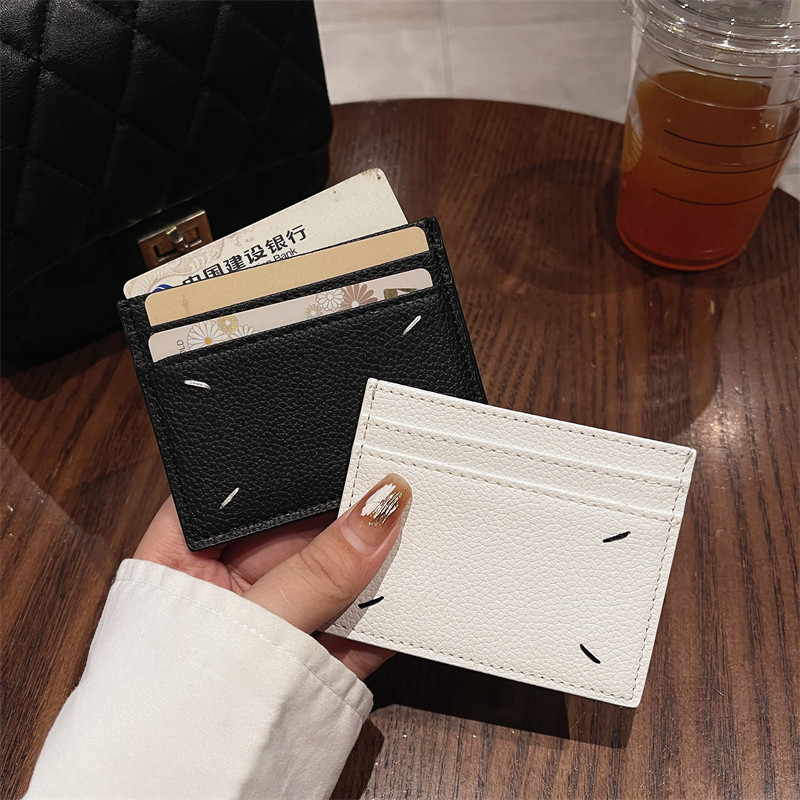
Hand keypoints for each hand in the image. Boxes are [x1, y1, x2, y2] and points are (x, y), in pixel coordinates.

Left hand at [134, 474, 410, 679]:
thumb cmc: (173, 716)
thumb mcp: (251, 625)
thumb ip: (317, 570)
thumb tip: (376, 513)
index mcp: (188, 551)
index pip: (247, 488)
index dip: (297, 468)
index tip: (350, 454)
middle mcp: (234, 578)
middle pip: (302, 527)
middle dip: (349, 516)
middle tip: (394, 496)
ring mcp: (281, 615)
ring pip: (338, 571)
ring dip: (376, 563)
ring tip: (411, 537)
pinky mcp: (317, 650)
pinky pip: (361, 616)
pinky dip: (391, 608)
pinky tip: (417, 587)